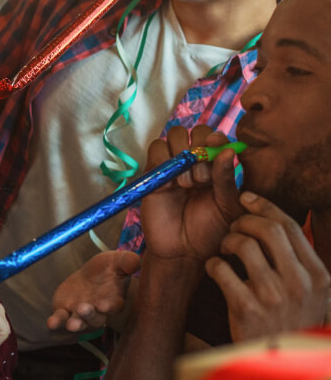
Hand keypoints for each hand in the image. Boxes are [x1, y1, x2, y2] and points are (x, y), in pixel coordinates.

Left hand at [47, 250, 139, 332]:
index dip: (109, 306)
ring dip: (76, 323)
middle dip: (90, 315)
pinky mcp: (65, 311)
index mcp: (114, 300)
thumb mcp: (117, 261)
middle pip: (96, 318)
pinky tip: (51, 323)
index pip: (114, 306)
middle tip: (84, 309)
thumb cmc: (107, 269)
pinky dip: (57, 322)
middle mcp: (98, 311)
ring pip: (79, 322)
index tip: (104, 306)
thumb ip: (127, 262)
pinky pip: (61, 318)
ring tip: (71, 324)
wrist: (89, 275)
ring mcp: (81, 314)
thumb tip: (137, 260)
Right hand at [141, 126, 242, 263]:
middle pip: (194, 131)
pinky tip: (173, 185)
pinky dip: (164, 161)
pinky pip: (155, 150)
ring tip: (188, 183)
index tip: (217, 147)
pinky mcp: (153, 174)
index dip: (216, 138)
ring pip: (173, 136)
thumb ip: (227, 179)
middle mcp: (195, 163)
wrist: (184, 253)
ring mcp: (173, 167)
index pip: (215, 137)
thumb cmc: (211, 232)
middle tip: (203, 177)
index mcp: (216, 167)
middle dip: (199, 147)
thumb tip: (229, 150)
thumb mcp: (227, 206)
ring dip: (182, 154)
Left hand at [206, 192, 330, 341]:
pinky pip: (221, 269)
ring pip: (243, 245)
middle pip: (267, 230)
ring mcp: (274, 297)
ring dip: (227, 241)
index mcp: (319, 276)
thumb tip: (276, 221)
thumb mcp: (310, 294)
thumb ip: (299, 262)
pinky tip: (215, 269)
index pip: (290, 227)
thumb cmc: (289, 322)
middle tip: (234, 226)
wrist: (276, 362)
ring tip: (225, 249)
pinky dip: (213, 264)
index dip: (264, 207)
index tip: (246, 198)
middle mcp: (300, 284)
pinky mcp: (246, 309)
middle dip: (244, 220)